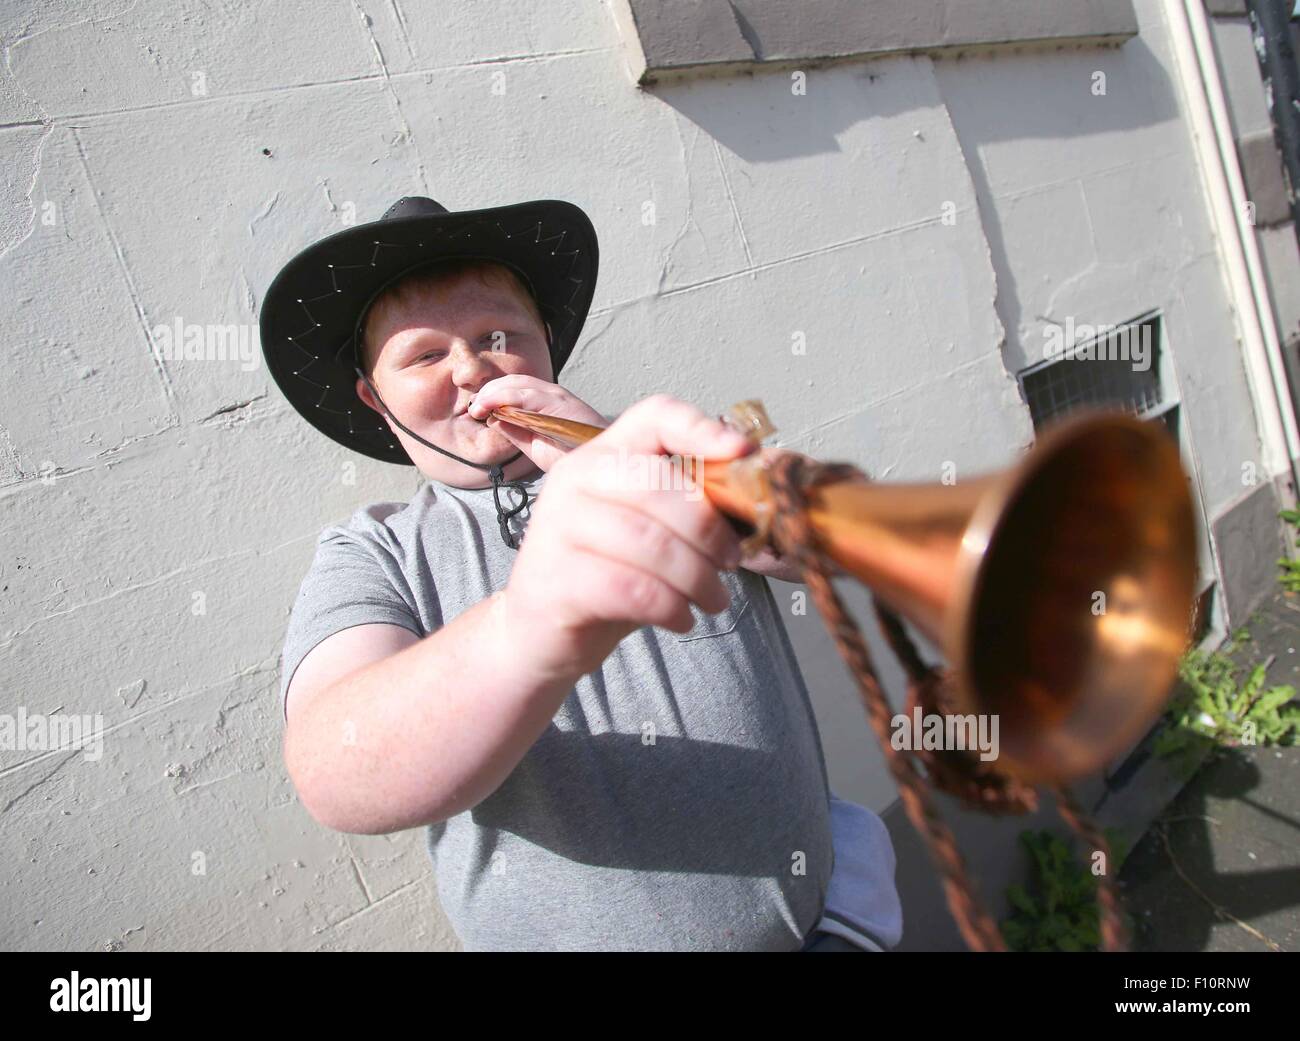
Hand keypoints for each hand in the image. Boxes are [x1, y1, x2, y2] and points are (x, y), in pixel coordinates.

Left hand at [466, 375, 608, 471]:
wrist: (601, 468)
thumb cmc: (573, 456)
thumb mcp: (534, 444)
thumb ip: (515, 430)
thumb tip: (492, 418)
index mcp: (548, 401)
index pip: (514, 386)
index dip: (492, 393)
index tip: (476, 409)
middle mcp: (552, 394)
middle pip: (513, 381)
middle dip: (488, 391)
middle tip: (473, 408)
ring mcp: (557, 396)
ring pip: (518, 383)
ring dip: (492, 393)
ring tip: (477, 407)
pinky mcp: (560, 403)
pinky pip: (527, 395)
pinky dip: (505, 397)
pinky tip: (490, 406)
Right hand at [500, 394, 756, 679]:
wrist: (538, 633)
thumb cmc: (604, 575)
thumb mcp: (646, 530)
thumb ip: (686, 507)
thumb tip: (755, 497)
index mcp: (601, 456)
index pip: (654, 417)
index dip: (702, 428)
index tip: (744, 453)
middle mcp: (574, 480)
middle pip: (661, 484)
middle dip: (710, 530)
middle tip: (731, 563)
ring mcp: (558, 528)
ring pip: (651, 543)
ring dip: (698, 578)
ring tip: (713, 599)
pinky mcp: (555, 579)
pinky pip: (632, 588)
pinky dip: (671, 607)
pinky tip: (681, 619)